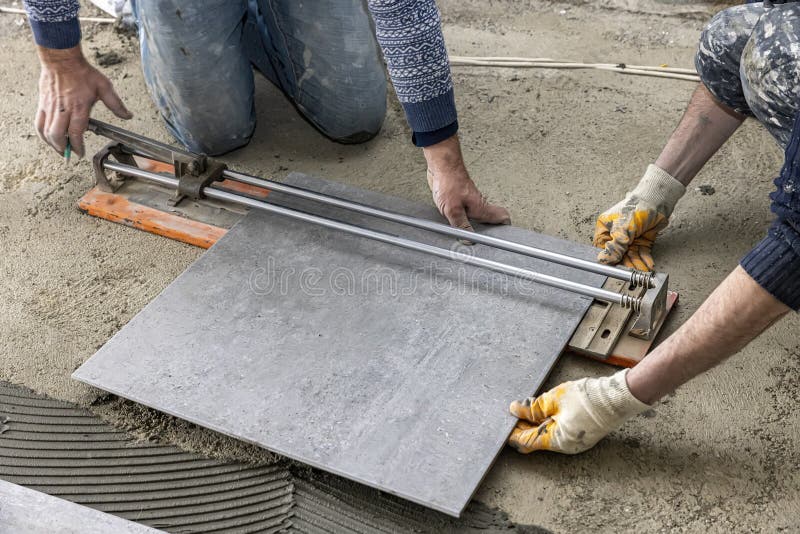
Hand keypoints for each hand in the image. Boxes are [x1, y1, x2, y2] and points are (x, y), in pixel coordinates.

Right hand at [35, 45, 131, 158]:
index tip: (81, 153)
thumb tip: (128, 116)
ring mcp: (50, 107)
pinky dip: (42, 134)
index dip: (78, 146)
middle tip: (69, 154)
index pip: (76, 133)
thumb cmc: (82, 72)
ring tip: (60, 148)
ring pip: (46, 132)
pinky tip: (48, 137)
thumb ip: (116, 104)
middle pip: (58, 136)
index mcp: (78, 108)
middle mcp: (62, 110)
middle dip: (63, 149)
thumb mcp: (104, 87)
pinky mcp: (42, 104)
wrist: (61, 60)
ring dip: (52, 144)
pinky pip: (38, 123)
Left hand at [423, 134, 509, 231]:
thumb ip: (461, 225)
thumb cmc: (449, 182)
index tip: (502, 239)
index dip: (505, 228)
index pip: (502, 217)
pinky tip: (455, 223)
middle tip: (484, 242)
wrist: (442, 166)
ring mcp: (470, 201)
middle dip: (489, 231)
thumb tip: (469, 240)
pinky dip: (464, 219)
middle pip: (491, 219)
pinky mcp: (461, 198)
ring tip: (469, 235)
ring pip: (478, 216)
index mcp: (481, 208)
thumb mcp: (452, 209)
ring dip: (475, 225)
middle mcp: (478, 204)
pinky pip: (466, 211)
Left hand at [508, 369, 648, 453]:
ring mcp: (574, 441)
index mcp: (556, 441)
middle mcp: (565, 446)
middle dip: (523, 426)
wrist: (617, 397)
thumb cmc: (588, 398)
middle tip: (512, 412)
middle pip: (536, 439)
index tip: (502, 422)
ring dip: (535, 423)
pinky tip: (543, 409)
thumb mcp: (553, 399)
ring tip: (525, 408)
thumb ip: (532, 407)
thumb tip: (515, 410)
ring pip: (547, 434)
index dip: (512, 432)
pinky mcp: (581, 434)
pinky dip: (548, 422)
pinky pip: (558, 430)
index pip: (526, 441)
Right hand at [593, 164, 684, 270]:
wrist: (658, 200)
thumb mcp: (623, 228)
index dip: (608, 257)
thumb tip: (603, 259)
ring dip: (637, 263)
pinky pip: (641, 253)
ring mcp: (629, 238)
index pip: (603, 247)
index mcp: (605, 228)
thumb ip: (615, 245)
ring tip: (642, 270)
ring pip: (631, 255)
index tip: (614, 266)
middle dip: (626, 263)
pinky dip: (645, 259)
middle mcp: (616, 234)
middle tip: (632, 272)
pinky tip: (648, 264)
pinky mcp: (642, 240)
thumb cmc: (637, 207)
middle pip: (618, 253)